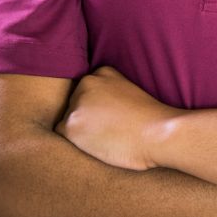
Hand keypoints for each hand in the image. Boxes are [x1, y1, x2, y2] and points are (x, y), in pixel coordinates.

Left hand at [55, 65, 174, 170]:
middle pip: (74, 104)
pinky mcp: (70, 126)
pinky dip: (74, 142)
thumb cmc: (149, 119)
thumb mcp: (129, 91)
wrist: (156, 132)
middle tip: (108, 128)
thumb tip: (94, 108)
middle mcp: (86, 83)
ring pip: (67, 119)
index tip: (111, 115)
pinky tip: (95, 143)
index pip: (86, 90)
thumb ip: (109, 92)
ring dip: (80, 130)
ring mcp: (77, 104)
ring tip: (104, 137)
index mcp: (103, 72)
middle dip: (85, 117)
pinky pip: (61, 135)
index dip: (96, 107)